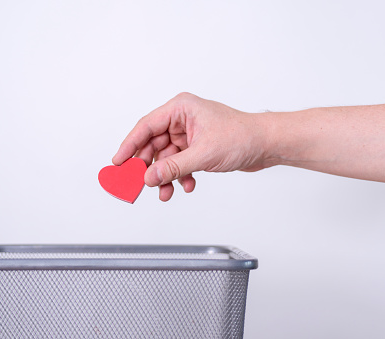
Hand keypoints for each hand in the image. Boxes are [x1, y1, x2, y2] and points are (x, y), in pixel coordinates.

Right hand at [113, 92, 273, 200]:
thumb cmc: (243, 136)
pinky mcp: (197, 146)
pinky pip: (179, 163)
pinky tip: (187, 185)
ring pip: (166, 157)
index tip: (117, 162)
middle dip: (149, 167)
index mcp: (181, 108)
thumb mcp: (203, 154)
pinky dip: (180, 175)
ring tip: (165, 192)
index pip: (146, 127)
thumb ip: (173, 167)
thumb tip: (149, 177)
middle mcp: (182, 119)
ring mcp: (189, 134)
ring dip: (166, 176)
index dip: (129, 145)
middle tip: (139, 184)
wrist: (267, 145)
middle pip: (153, 144)